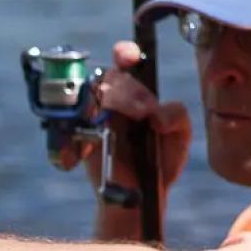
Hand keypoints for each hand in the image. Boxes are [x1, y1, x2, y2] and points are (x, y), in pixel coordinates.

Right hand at [60, 40, 192, 204]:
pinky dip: (84, 122)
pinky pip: (71, 121)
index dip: (124, 54)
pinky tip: (102, 133)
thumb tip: (158, 114)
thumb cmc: (160, 163)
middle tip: (147, 111)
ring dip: (114, 101)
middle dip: (130, 89)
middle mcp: (112, 101)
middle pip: (109, 77)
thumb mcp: (179, 136)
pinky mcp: (78, 137)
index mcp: (135, 93)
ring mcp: (93, 118)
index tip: (130, 58)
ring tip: (138, 119)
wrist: (142, 196)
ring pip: (91, 94)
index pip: (124, 63)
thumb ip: (177, 116)